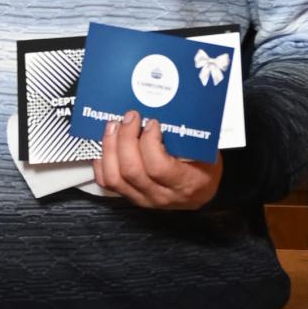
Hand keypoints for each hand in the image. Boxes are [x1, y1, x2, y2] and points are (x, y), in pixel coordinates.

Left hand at [91, 114, 223, 210]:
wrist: (200, 191)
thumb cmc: (204, 168)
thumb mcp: (205, 150)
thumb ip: (186, 135)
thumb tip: (162, 110)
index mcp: (185, 183)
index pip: (158, 167)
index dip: (149, 142)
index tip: (152, 123)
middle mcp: (161, 195)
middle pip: (132, 170)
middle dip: (125, 138)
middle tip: (129, 118)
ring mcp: (143, 198)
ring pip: (115, 177)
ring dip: (109, 148)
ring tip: (113, 127)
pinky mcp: (130, 197)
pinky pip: (108, 182)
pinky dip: (102, 160)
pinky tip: (106, 145)